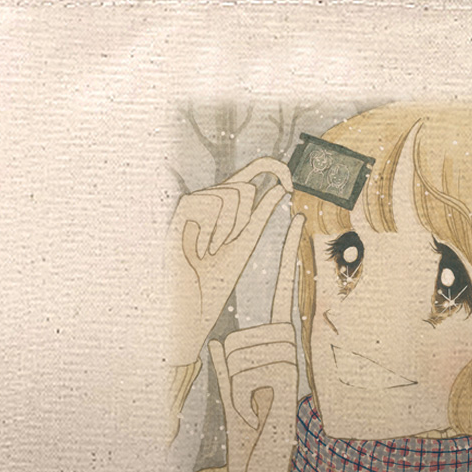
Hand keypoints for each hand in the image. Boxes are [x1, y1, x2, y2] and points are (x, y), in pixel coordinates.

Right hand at [165, 157, 293, 365]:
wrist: (189, 303)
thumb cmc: (214, 278)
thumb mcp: (245, 242)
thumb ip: (260, 214)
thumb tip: (280, 188)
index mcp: (228, 205)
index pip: (253, 169)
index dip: (274, 167)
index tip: (291, 186)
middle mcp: (210, 198)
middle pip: (245, 185)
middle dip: (244, 220)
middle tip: (225, 246)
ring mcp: (194, 203)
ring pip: (230, 194)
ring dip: (227, 230)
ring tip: (210, 251)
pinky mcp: (180, 211)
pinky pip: (211, 203)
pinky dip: (211, 232)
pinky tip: (198, 251)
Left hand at [209, 210, 303, 471]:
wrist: (261, 469)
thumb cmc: (248, 433)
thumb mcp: (230, 396)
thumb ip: (224, 371)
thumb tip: (216, 346)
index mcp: (273, 344)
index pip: (280, 289)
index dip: (285, 254)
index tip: (293, 218)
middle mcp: (285, 347)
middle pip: (240, 334)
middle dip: (231, 372)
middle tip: (246, 401)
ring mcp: (288, 363)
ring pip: (240, 354)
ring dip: (236, 390)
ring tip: (253, 410)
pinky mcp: (287, 380)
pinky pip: (247, 372)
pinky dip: (241, 399)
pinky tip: (258, 414)